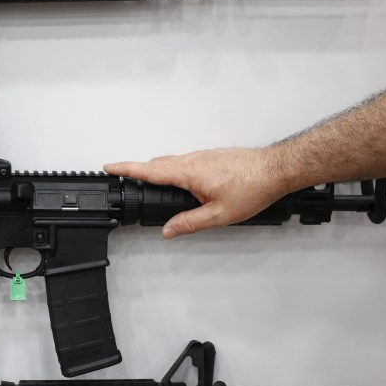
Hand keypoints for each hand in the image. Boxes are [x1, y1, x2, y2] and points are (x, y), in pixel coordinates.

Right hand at [104, 148, 287, 237]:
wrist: (277, 169)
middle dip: (140, 171)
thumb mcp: (218, 215)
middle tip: (126, 180)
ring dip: (159, 171)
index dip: (126, 168)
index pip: (149, 169)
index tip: (108, 166)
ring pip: (173, 161)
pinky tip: (182, 182)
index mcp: (189, 172)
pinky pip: (186, 161)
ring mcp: (203, 155)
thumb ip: (189, 223)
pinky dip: (175, 169)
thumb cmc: (253, 188)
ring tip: (153, 186)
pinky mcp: (213, 156)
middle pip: (158, 164)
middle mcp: (193, 159)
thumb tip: (169, 230)